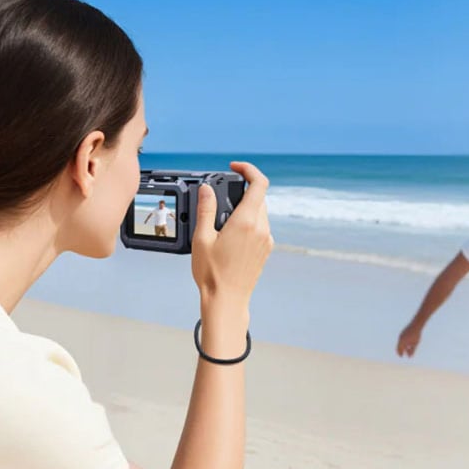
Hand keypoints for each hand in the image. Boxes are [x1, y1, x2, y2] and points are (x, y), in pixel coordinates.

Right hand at [191, 161, 272, 304]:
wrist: (227, 300)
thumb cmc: (213, 274)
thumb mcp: (202, 238)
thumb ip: (206, 210)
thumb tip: (206, 189)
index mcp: (246, 222)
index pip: (259, 183)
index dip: (249, 169)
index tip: (235, 168)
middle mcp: (261, 228)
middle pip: (259, 197)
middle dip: (242, 192)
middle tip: (221, 201)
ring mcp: (266, 240)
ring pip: (260, 212)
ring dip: (245, 208)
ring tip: (224, 223)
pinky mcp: (266, 250)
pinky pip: (261, 227)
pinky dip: (249, 223)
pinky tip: (231, 237)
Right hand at [396, 321, 422, 357]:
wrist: (416, 325)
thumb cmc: (416, 335)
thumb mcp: (415, 343)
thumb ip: (412, 350)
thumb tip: (409, 356)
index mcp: (402, 341)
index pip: (399, 349)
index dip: (400, 353)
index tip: (401, 356)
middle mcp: (400, 338)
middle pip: (398, 346)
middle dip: (400, 351)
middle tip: (402, 355)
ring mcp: (401, 335)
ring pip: (400, 342)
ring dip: (402, 347)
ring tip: (407, 349)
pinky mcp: (403, 332)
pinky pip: (401, 339)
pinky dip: (403, 343)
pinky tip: (408, 344)